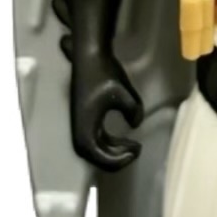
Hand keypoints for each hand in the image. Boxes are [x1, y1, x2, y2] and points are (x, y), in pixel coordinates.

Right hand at [69, 50, 143, 170]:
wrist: (90, 57)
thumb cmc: (104, 74)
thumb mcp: (124, 93)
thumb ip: (134, 111)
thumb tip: (135, 124)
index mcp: (85, 127)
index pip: (99, 156)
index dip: (118, 160)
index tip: (135, 151)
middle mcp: (79, 129)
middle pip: (96, 156)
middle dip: (117, 158)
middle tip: (136, 150)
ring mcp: (81, 124)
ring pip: (96, 148)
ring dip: (114, 151)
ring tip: (133, 145)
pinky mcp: (86, 118)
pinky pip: (97, 138)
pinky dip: (111, 142)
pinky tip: (125, 139)